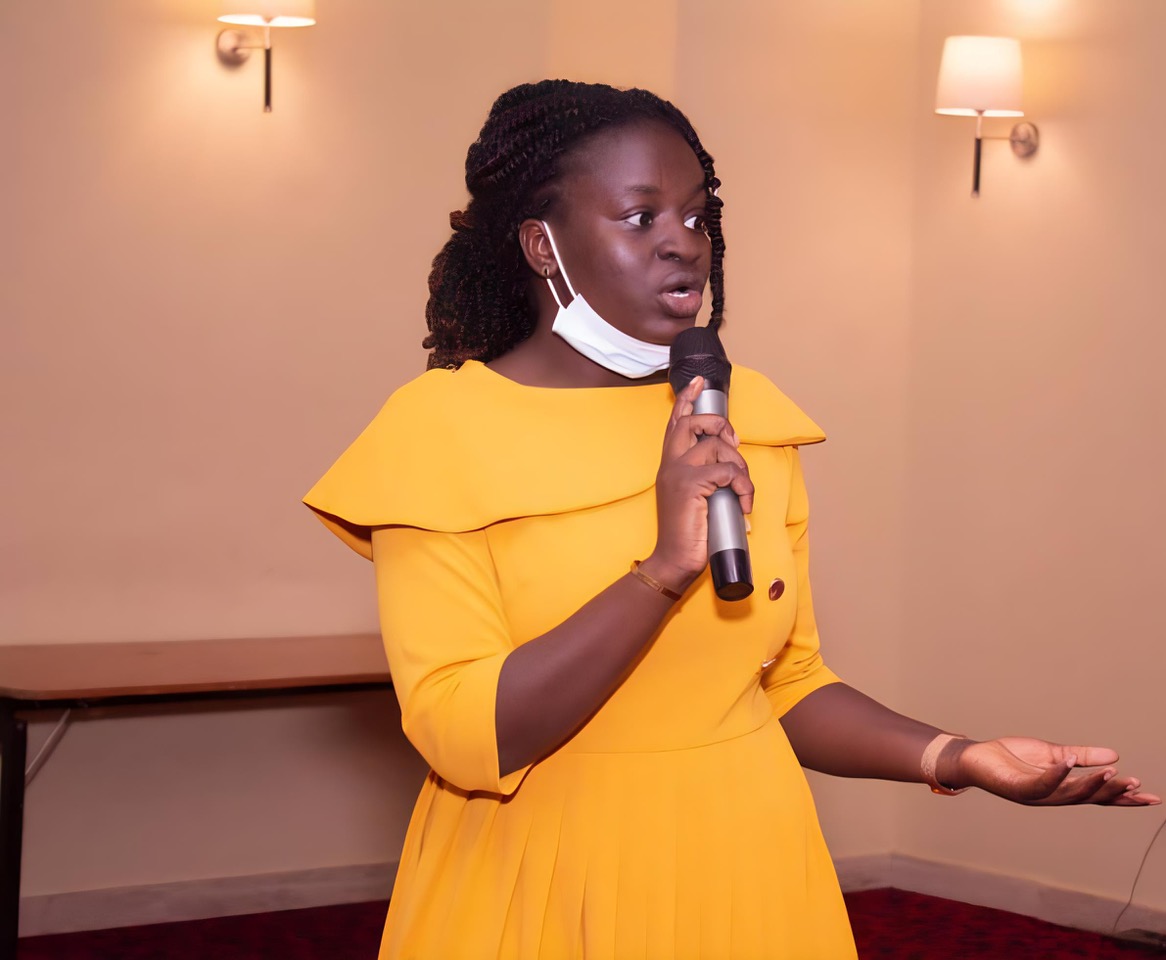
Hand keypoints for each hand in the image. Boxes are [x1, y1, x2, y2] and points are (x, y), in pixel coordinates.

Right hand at [641, 375, 753, 592]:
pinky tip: (743, 503)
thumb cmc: (688, 532)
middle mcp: (670, 464)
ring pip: (717, 446)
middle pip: (693, 422)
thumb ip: (707, 478)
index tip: (698, 382)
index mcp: (670, 465)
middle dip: (720, 425)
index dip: (687, 400)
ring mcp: (679, 473)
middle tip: (734, 444)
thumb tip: (732, 469)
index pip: (675, 423)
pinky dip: (743, 486)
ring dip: (740, 466)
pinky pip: (727, 471)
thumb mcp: (695, 498)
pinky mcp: (691, 485)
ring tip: (742, 490)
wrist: (674, 559)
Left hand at [942, 737, 1160, 805]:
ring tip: (1112, 773)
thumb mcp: (1053, 753)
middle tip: (1137, 786)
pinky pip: (1041, 783)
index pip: (1099, 795)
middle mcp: (1053, 796)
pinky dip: (1057, 773)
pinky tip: (1069, 762)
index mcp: (1063, 788)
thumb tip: (1116, 756)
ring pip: (1069, 794)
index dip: (1124, 798)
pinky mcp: (1018, 788)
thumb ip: (1082, 755)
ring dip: (1091, 784)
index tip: (1152, 798)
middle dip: (1114, 793)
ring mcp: (1036, 794)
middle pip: (1089, 798)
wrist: (976, 758)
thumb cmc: (1011, 758)